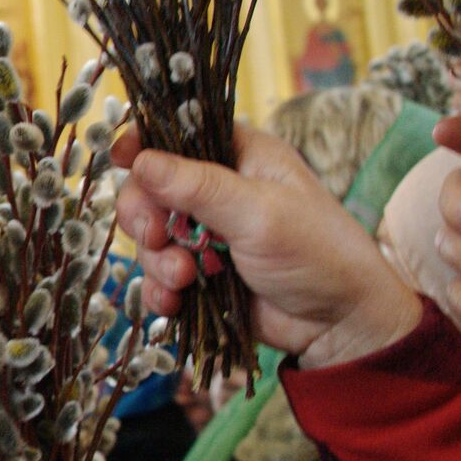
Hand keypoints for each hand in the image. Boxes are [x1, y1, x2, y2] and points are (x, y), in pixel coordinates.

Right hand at [113, 125, 422, 368]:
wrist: (340, 326)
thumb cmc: (317, 254)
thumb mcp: (259, 214)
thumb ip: (198, 187)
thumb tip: (140, 160)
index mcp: (239, 156)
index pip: (178, 133)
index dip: (144, 142)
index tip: (120, 158)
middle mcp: (217, 189)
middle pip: (150, 188)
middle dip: (146, 216)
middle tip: (158, 237)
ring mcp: (206, 233)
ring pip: (150, 236)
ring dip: (158, 260)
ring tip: (186, 280)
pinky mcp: (200, 273)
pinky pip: (158, 275)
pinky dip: (160, 289)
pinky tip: (176, 302)